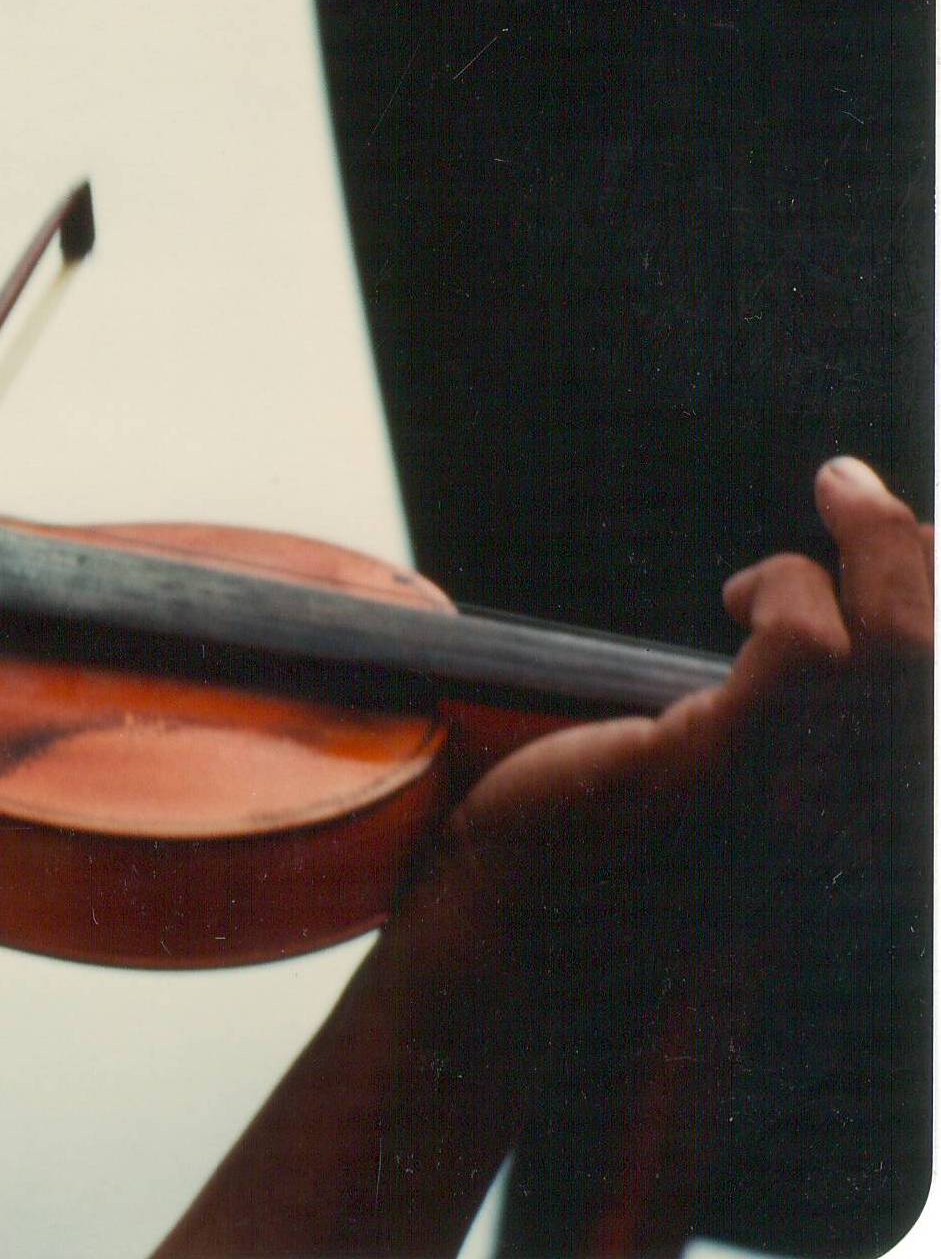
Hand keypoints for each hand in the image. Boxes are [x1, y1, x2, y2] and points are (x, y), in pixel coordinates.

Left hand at [431, 454, 932, 980]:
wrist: (530, 941)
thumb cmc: (643, 862)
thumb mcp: (763, 787)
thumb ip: (823, 726)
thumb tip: (862, 615)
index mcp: (887, 841)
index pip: (939, 706)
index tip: (916, 537)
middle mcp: (874, 839)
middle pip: (939, 665)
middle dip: (918, 556)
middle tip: (851, 488)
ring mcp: (807, 809)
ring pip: (904, 648)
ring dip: (871, 550)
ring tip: (822, 509)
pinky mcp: (723, 774)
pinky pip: (808, 652)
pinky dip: (787, 588)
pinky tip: (737, 595)